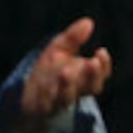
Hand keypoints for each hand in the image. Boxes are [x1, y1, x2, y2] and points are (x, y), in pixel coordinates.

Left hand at [10, 17, 110, 132]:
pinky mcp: (42, 109)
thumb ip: (73, 38)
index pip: (101, 74)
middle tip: (92, 63)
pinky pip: (46, 105)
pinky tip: (43, 85)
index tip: (101, 52)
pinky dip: (45, 95)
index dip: (104, 66)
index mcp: (84, 78)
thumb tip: (88, 22)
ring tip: (66, 72)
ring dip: (67, 85)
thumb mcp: (59, 50)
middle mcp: (76, 91)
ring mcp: (59, 102)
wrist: (27, 98)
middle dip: (92, 75)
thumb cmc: (49, 72)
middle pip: (90, 87)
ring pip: (68, 97)